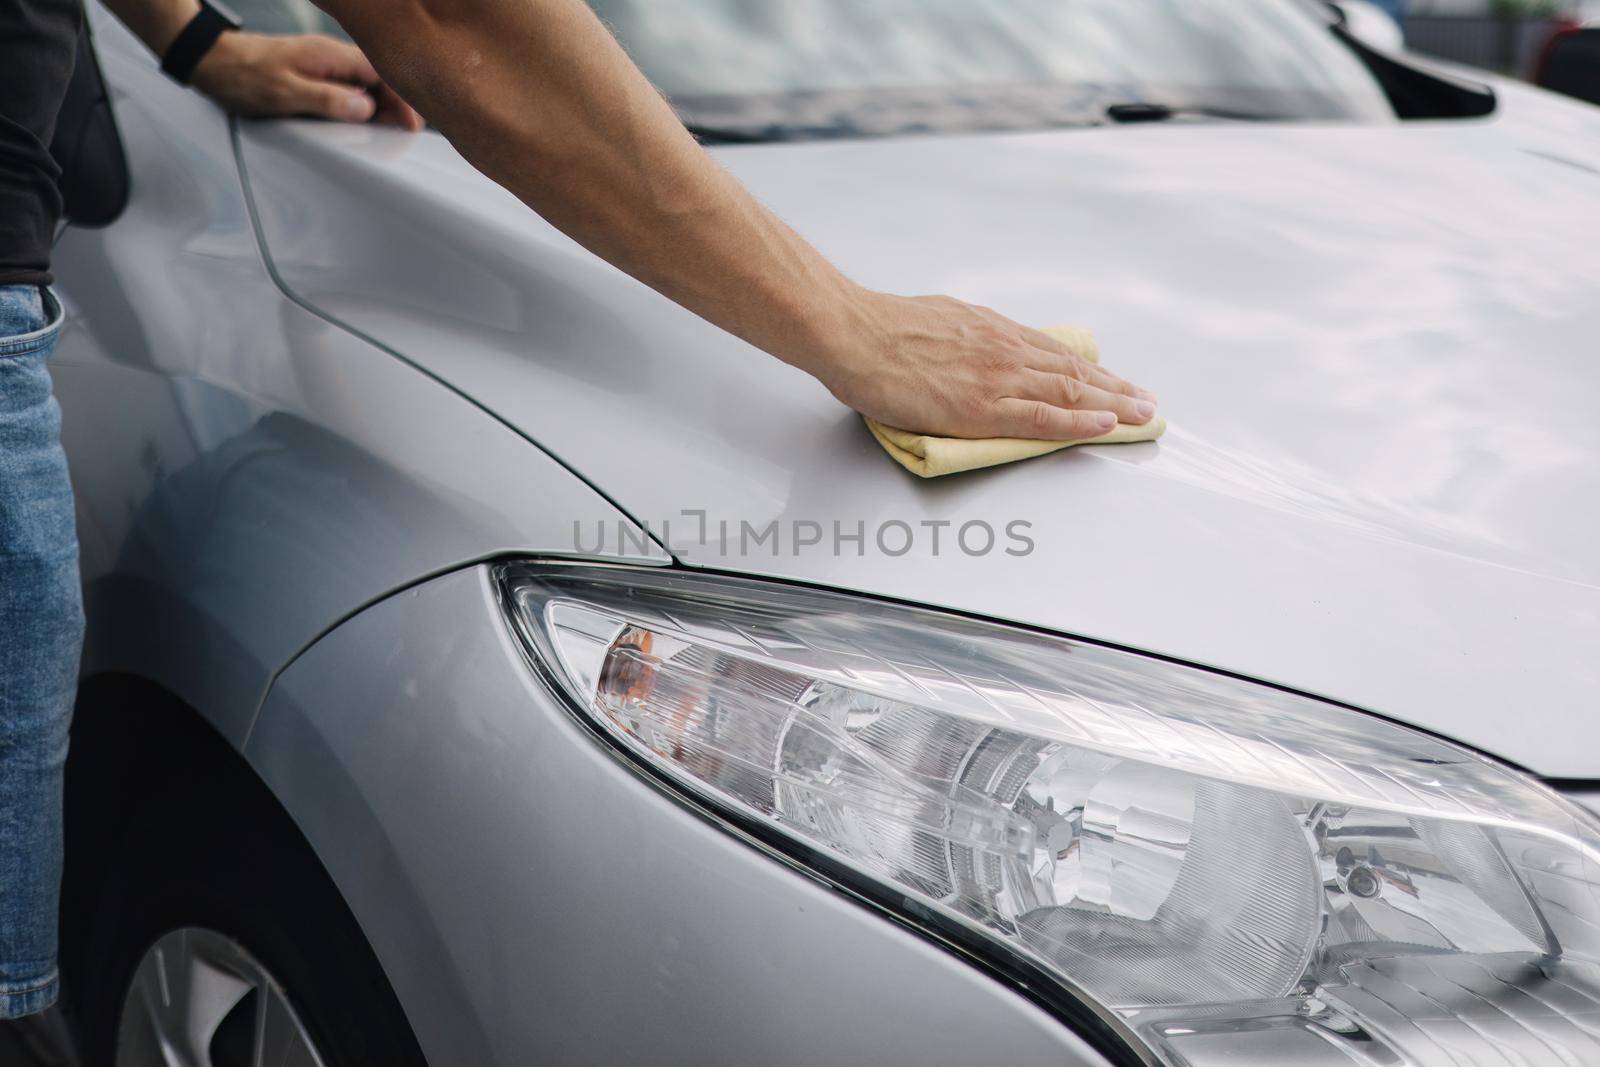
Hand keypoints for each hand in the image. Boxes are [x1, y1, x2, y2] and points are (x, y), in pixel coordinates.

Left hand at [191, 32, 422, 128]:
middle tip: (404, 134)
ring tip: (388, 132)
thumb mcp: (286, 94)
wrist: (210, 61)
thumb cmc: (242, 77)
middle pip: (378, 79)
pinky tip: (359, 121)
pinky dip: (359, 105)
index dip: (402, 100)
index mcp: (330, 55)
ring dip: (379, 106)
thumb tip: (365, 107)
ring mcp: (323, 63)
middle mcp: (331, 55)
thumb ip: (328, 100)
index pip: (382, 74)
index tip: (412, 124)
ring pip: (365, 84)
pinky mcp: (314, 72)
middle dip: (396, 105)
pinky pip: (348, 87)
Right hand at [814, 292, 1157, 439]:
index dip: (1089, 370)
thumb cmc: (881, 329)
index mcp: (992, 331)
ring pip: (1070, 391)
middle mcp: (1005, 349)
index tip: (1114, 380)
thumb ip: (963, 337)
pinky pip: (1043, 416)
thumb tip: (969, 346)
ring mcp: (998, 378)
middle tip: (1146, 402)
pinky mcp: (983, 407)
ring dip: (1113, 405)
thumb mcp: (937, 320)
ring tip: (1143, 415)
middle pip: (1073, 371)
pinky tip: (1107, 426)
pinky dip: (1080, 422)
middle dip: (1115, 388)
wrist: (855, 334)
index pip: (1053, 353)